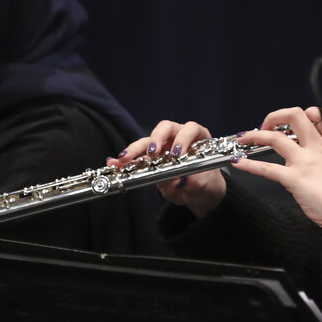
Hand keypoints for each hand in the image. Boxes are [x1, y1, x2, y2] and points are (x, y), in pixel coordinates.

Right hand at [108, 120, 226, 218]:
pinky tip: (114, 163)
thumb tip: (180, 182)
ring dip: (135, 150)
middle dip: (156, 139)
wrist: (199, 193)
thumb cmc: (207, 184)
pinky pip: (137, 156)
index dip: (183, 139)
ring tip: (123, 159)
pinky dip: (127, 160)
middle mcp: (179, 137)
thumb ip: (195, 184)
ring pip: (147, 141)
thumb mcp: (206, 187)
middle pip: (165, 128)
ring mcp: (163, 145)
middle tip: (152, 153)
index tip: (176, 154)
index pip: (190, 129)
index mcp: (198, 138)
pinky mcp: (151, 157)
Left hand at [230, 106, 321, 231]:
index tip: (293, 122)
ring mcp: (304, 162)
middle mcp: (315, 148)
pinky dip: (249, 165)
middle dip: (275, 115)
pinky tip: (239, 163)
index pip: (319, 114)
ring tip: (244, 138)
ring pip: (276, 138)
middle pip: (295, 115)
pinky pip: (267, 169)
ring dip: (255, 135)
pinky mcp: (295, 179)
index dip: (305, 112)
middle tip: (266, 124)